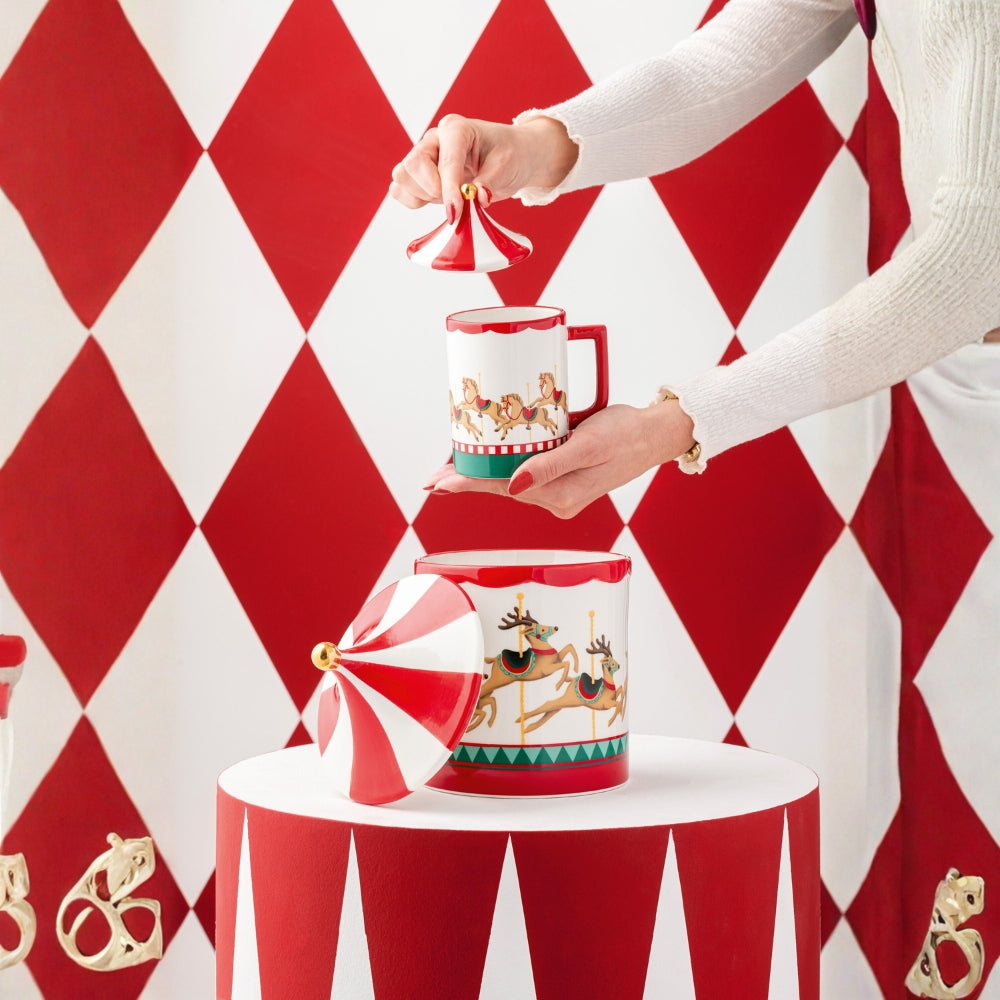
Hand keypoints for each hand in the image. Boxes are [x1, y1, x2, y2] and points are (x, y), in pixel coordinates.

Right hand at [389, 114, 577, 222]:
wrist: (511, 158)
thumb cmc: (509, 155)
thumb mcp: (507, 166)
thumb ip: (490, 182)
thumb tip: (476, 198)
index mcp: (456, 129)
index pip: (445, 158)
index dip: (449, 187)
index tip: (457, 211)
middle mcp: (435, 139)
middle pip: (412, 164)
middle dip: (432, 189)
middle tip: (457, 202)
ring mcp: (424, 156)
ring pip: (402, 177)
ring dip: (422, 195)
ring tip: (449, 199)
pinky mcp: (419, 175)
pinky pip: (399, 189)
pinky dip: (412, 201)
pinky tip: (435, 201)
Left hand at [424, 400, 697, 518]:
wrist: (655, 437)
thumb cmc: (626, 436)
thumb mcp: (588, 445)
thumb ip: (550, 465)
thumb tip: (512, 485)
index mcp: (561, 496)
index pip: (501, 488)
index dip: (467, 482)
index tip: (438, 483)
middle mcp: (557, 500)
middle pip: (500, 488)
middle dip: (467, 480)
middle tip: (433, 476)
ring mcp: (560, 494)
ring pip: (510, 482)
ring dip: (484, 473)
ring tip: (452, 467)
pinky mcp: (564, 483)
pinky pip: (525, 476)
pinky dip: (505, 467)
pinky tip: (489, 459)